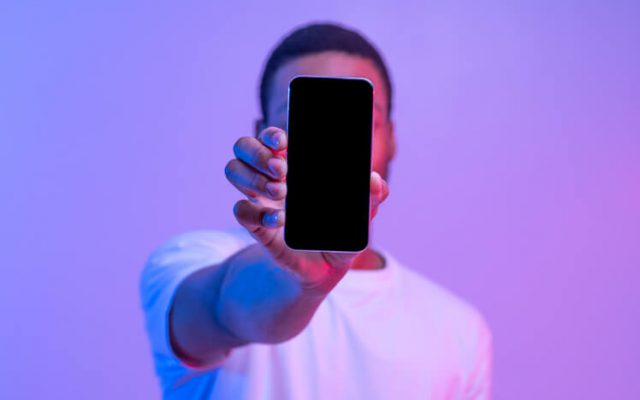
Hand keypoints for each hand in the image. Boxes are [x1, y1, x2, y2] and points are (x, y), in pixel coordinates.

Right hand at [224, 127, 389, 293]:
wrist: (324, 269)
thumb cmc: (341, 233)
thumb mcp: (362, 215)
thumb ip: (373, 196)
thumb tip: (374, 179)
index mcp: (295, 162)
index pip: (272, 137)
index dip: (272, 134)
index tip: (283, 141)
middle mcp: (271, 175)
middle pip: (244, 147)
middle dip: (259, 154)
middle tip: (282, 170)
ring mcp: (259, 198)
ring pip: (233, 170)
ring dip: (253, 178)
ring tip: (281, 193)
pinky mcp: (255, 225)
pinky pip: (240, 210)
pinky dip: (255, 213)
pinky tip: (280, 221)